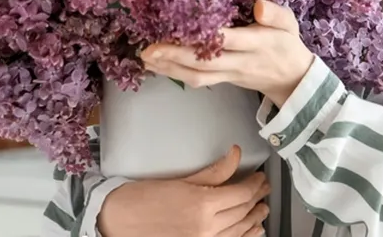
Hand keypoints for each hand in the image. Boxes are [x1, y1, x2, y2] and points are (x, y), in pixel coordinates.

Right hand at [96, 145, 269, 236]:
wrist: (118, 221)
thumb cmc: (142, 199)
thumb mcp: (181, 180)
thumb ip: (213, 172)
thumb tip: (235, 154)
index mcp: (203, 204)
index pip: (242, 193)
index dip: (255, 184)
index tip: (260, 177)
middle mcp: (207, 227)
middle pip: (243, 211)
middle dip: (257, 198)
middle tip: (264, 189)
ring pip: (240, 231)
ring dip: (254, 218)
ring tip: (262, 209)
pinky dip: (244, 236)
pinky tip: (251, 230)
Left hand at [143, 0, 314, 105]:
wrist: (293, 80)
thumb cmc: (287, 43)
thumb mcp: (290, 23)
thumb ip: (276, 13)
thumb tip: (258, 5)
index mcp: (257, 43)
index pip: (229, 40)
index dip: (205, 36)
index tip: (181, 26)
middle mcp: (241, 61)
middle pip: (206, 61)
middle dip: (175, 55)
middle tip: (148, 48)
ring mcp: (231, 74)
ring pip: (198, 75)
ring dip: (170, 67)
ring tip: (146, 57)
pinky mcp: (224, 81)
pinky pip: (198, 79)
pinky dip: (175, 73)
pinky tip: (157, 65)